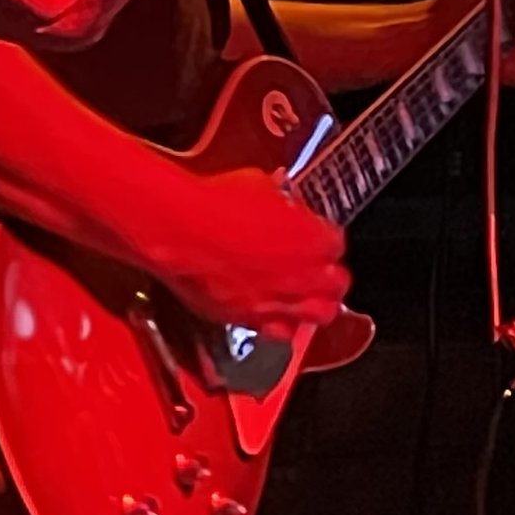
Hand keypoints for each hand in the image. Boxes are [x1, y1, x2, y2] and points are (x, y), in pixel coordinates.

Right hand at [138, 166, 349, 336]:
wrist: (178, 229)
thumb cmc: (214, 202)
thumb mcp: (257, 183)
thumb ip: (279, 198)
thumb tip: (279, 197)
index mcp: (313, 239)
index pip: (336, 244)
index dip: (324, 237)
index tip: (314, 232)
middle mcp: (303, 276)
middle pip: (336, 285)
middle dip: (330, 277)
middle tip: (319, 269)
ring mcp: (278, 301)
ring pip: (318, 315)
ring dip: (315, 304)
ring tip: (305, 297)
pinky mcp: (248, 319)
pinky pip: (278, 331)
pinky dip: (281, 323)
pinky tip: (272, 311)